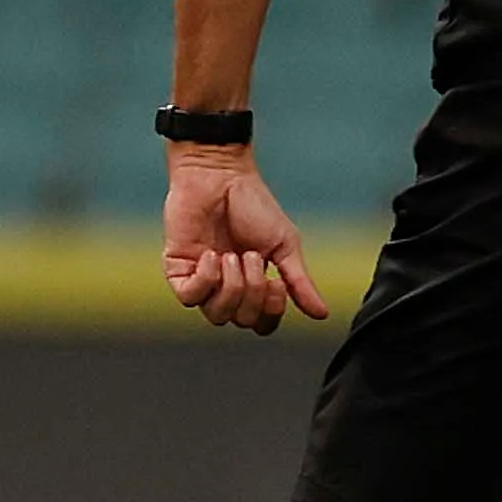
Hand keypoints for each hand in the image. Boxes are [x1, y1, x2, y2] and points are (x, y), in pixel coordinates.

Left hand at [162, 150, 331, 334]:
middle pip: (241, 321)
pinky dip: (206, 279)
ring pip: (216, 315)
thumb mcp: (285, 245)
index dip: (271, 312)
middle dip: (253, 293)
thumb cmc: (255, 206)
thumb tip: (322, 314)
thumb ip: (300, 282)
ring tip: (232, 255)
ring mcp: (202, 280)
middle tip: (253, 257)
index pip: (261, 323)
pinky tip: (212, 255)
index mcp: (255, 284)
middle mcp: (227, 287)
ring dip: (231, 286)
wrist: (221, 178)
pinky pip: (190, 297)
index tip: (278, 282)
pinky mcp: (178, 270)